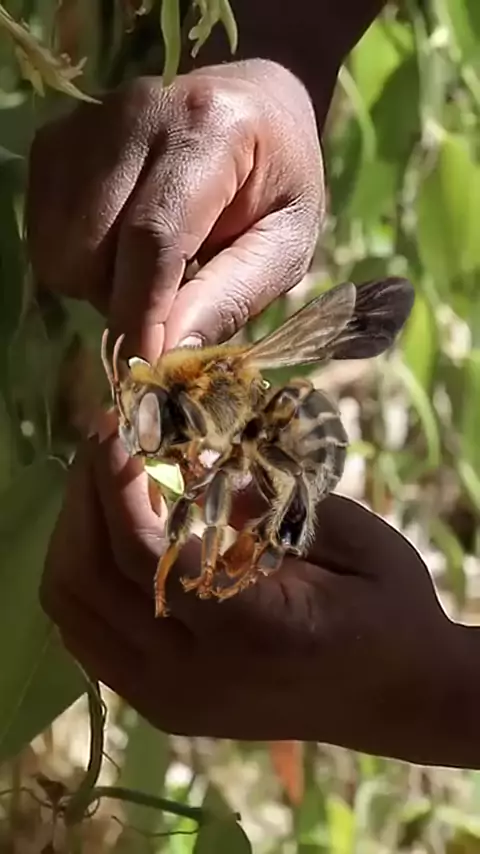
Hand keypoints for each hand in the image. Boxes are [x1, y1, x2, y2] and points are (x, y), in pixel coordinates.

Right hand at [26, 59, 322, 360]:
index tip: (145, 373)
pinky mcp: (56, 140)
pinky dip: (76, 260)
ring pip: (58, 247)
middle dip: (122, 301)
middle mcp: (135, 113)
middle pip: (91, 248)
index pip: (154, 236)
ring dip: (96, 283)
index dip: (142, 314)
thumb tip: (169, 356)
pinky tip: (118, 245)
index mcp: (208, 131)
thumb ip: (233, 296)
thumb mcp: (285, 245)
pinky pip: (43, 232)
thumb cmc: (279, 184)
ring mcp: (86, 123)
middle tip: (168, 298)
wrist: (254, 108)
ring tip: (146, 267)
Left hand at [41, 414, 475, 766]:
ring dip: (74, 533)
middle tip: (104, 437)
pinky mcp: (159, 704)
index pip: (140, 555)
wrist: (398, 698)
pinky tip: (107, 534)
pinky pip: (86, 636)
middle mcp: (190, 675)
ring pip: (73, 611)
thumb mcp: (355, 538)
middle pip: (89, 580)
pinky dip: (81, 575)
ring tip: (102, 478)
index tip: (113, 426)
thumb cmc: (390, 611)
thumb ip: (275, 501)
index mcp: (248, 631)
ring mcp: (167, 698)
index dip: (111, 483)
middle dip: (83, 496)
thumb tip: (198, 465)